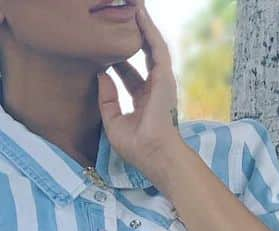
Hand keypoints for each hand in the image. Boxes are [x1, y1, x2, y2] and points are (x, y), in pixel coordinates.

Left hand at [97, 0, 186, 183]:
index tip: (103, 46)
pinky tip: (140, 14)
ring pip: (152, 47)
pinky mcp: (165, 77)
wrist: (156, 155)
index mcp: (143, 102)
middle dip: (132, 36)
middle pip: (142, 56)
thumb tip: (101, 75)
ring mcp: (161, 82)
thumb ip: (107, 99)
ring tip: (133, 6)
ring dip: (143, 26)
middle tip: (120, 18)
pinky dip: (149, 31)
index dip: (117, 60)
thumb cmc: (138, 147)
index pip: (129, 74)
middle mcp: (154, 89)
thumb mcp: (113, 122)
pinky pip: (157, 48)